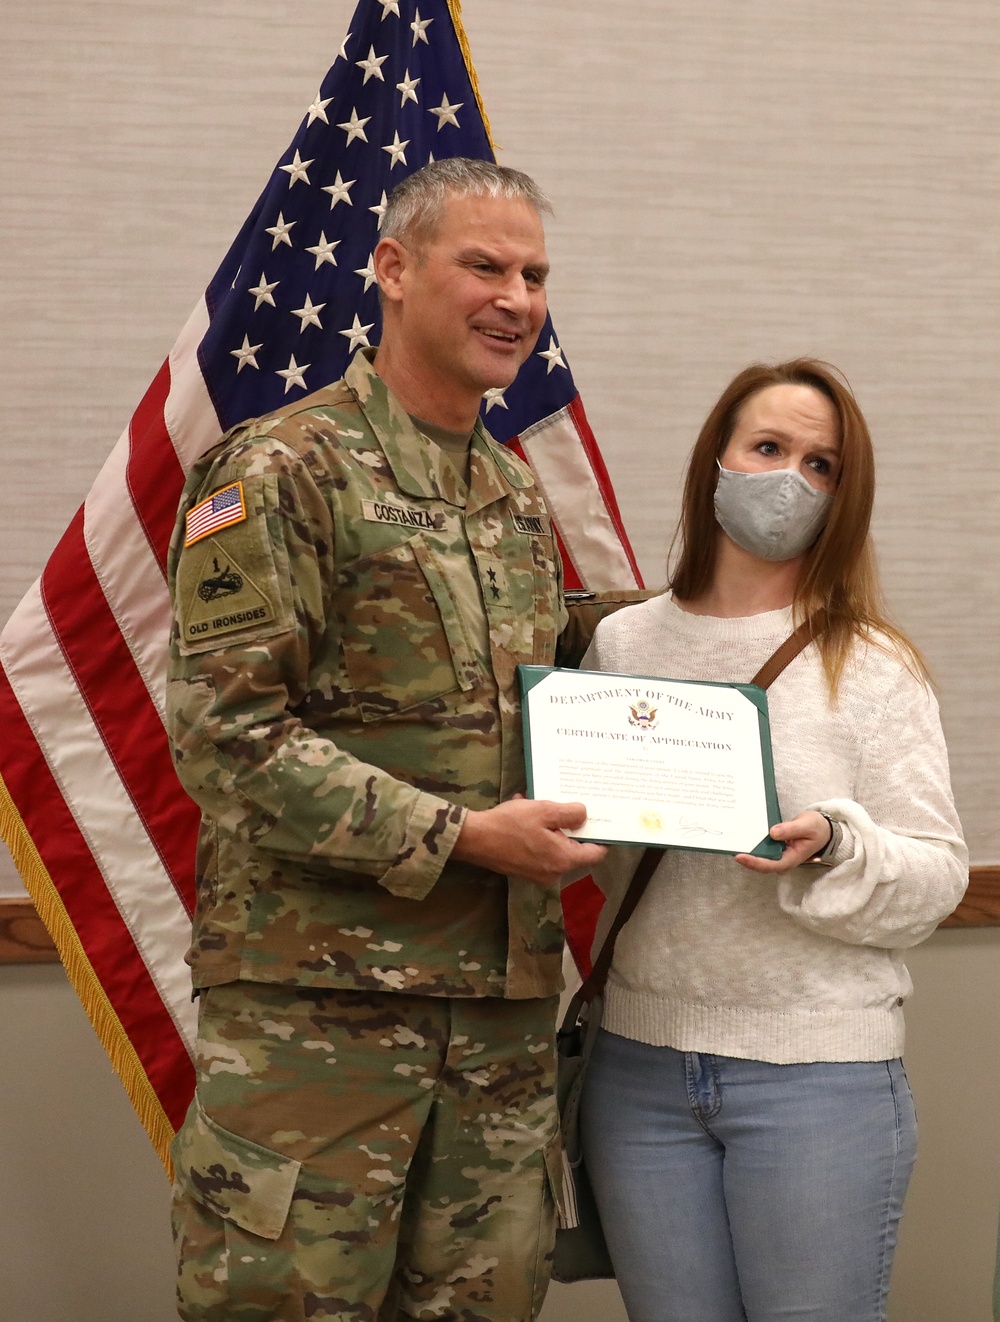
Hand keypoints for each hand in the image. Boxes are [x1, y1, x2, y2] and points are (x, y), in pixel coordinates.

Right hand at [452, 797, 607, 889]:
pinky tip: (523, 812)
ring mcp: (538, 874)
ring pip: (555, 847)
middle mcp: (554, 873)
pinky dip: (536, 834)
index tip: (600, 820)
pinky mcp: (524, 870)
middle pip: (574, 849)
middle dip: (569, 827)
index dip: (601, 836)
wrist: (474, 839)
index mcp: (564, 860)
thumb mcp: (544, 811)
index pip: (596, 854)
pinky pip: (539, 850)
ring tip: (537, 805)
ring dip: (550, 827)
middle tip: (564, 806)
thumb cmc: (510, 824)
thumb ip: (570, 814)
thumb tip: (585, 816)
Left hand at [734, 810, 831, 873]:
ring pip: (760, 858)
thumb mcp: (807, 826)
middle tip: (729, 849)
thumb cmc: (817, 828)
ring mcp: (779, 855)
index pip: (772, 865)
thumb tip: (773, 833)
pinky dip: (752, 845)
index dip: (755, 863)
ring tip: (731, 844)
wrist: (823, 828)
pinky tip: (742, 838)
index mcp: (793, 858)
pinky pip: (762, 850)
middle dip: (746, 860)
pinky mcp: (775, 848)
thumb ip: (791, 829)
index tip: (740, 856)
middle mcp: (784, 859)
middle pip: (762, 865)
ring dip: (747, 853)